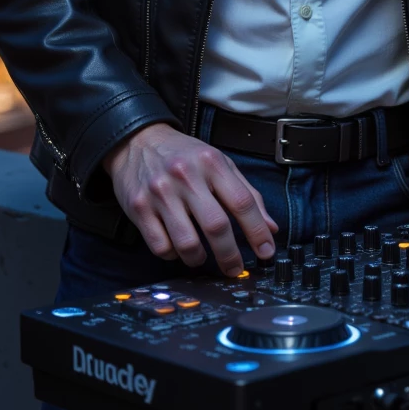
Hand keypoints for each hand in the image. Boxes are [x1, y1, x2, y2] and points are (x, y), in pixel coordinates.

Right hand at [103, 123, 277, 275]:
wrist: (138, 140)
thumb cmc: (184, 156)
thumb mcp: (219, 163)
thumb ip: (247, 194)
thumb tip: (270, 228)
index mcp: (211, 163)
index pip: (242, 201)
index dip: (257, 231)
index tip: (266, 252)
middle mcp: (185, 176)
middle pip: (216, 226)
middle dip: (230, 255)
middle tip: (235, 268)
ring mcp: (160, 193)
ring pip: (187, 243)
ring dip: (198, 259)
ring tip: (202, 256)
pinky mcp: (138, 208)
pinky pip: (160, 246)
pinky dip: (173, 255)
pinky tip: (177, 247)